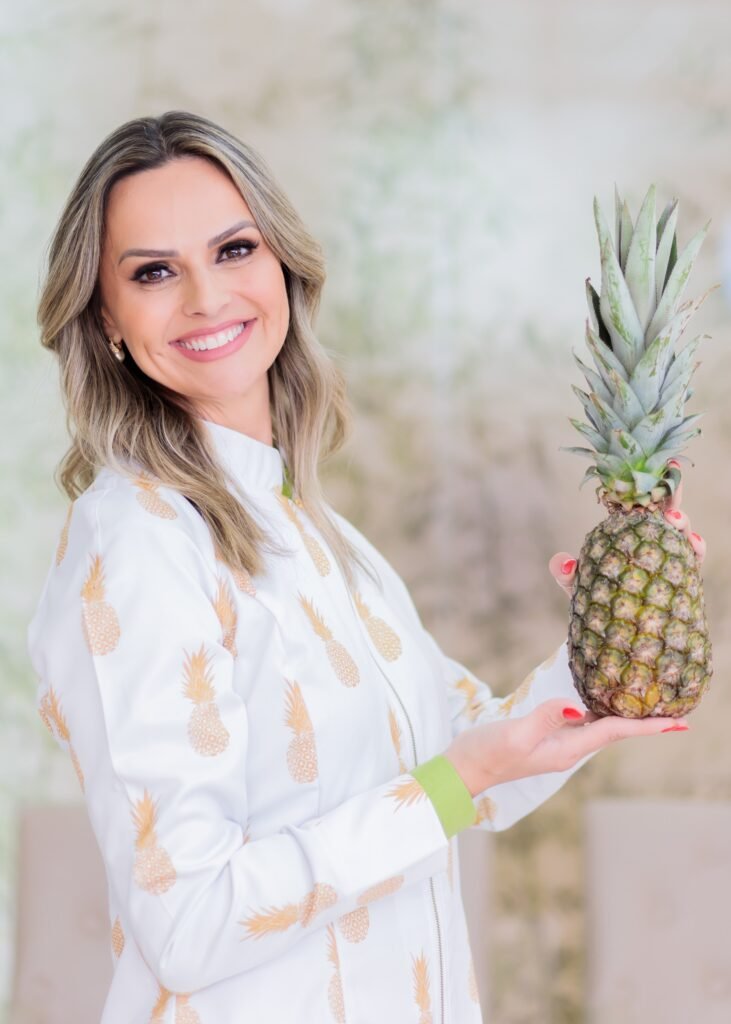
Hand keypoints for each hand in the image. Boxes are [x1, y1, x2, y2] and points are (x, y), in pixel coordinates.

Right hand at [443, 698, 687, 796]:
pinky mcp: (544, 738)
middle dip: (645, 722)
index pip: (615, 733)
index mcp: (566, 750)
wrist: (461, 771)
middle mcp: (567, 750)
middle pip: (615, 731)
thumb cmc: (486, 754)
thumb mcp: (515, 734)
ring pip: (600, 727)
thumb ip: (546, 718)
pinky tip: (602, 700)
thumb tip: (578, 708)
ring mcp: (556, 745)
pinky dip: (599, 711)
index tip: (679, 723)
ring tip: (648, 704)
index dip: (647, 727)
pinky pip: (582, 723)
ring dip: (625, 716)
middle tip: (675, 709)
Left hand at [548, 460, 705, 597]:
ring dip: (683, 523)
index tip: (658, 462)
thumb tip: (562, 562)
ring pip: (683, 533)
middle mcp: (651, 540)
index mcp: (627, 532)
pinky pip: (692, 562)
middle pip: (666, 511)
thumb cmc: (594, 598)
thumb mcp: (577, 584)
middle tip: (664, 489)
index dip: (649, 481)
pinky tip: (693, 545)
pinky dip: (695, 551)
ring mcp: (668, 559)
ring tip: (675, 520)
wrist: (609, 631)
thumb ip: (567, 573)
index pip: (639, 501)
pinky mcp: (681, 580)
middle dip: (672, 496)